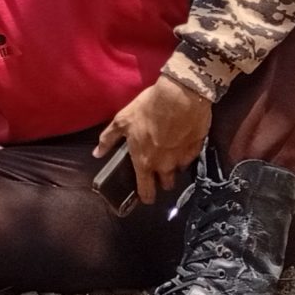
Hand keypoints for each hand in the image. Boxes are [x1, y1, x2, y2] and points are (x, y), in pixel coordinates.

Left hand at [98, 75, 212, 205]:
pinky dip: (185, 154)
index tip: (145, 198)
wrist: (179, 97)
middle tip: (157, 172)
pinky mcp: (197, 148)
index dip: (145, 196)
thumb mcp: (121, 121)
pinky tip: (181, 144)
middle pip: (166, 184)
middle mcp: (164, 165)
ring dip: (174, 168)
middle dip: (161, 182)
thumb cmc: (147, 109)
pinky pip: (190, 158)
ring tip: (169, 156)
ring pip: (179, 172)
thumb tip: (97, 154)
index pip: (146, 190)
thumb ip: (108, 139)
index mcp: (144, 162)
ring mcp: (182, 158)